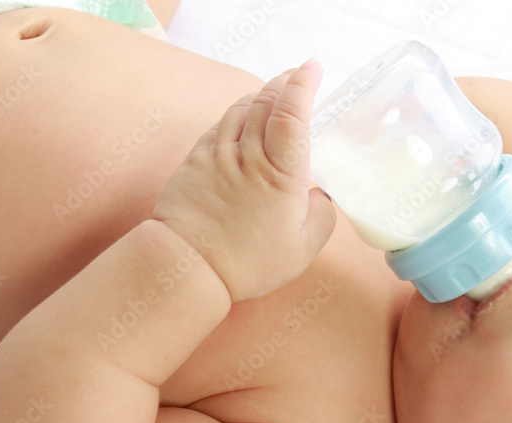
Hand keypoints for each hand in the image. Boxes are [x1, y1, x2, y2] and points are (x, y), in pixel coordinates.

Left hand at [151, 60, 335, 302]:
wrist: (190, 266)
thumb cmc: (250, 262)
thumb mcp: (304, 249)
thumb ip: (321, 215)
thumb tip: (320, 195)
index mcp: (282, 175)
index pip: (293, 115)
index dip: (303, 85)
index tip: (312, 68)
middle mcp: (250, 157)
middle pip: (266, 102)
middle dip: (284, 82)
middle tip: (297, 75)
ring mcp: (218, 155)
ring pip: (240, 109)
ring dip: (260, 95)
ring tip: (274, 94)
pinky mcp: (196, 161)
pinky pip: (219, 126)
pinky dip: (236, 114)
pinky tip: (243, 119)